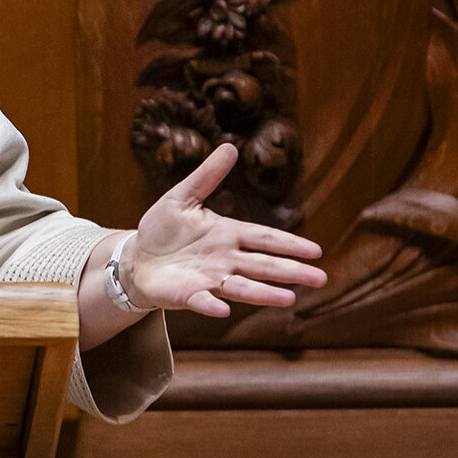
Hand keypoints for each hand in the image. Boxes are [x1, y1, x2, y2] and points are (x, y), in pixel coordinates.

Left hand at [125, 143, 325, 316]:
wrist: (137, 257)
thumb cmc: (163, 228)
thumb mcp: (182, 197)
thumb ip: (206, 176)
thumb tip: (230, 147)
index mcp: (228, 234)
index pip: (265, 238)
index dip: (289, 244)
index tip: (316, 251)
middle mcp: (225, 259)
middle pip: (263, 265)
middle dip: (291, 271)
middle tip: (321, 279)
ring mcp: (209, 279)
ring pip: (242, 287)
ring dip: (264, 294)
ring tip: (289, 299)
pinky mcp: (188, 295)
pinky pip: (203, 301)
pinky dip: (212, 305)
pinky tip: (223, 310)